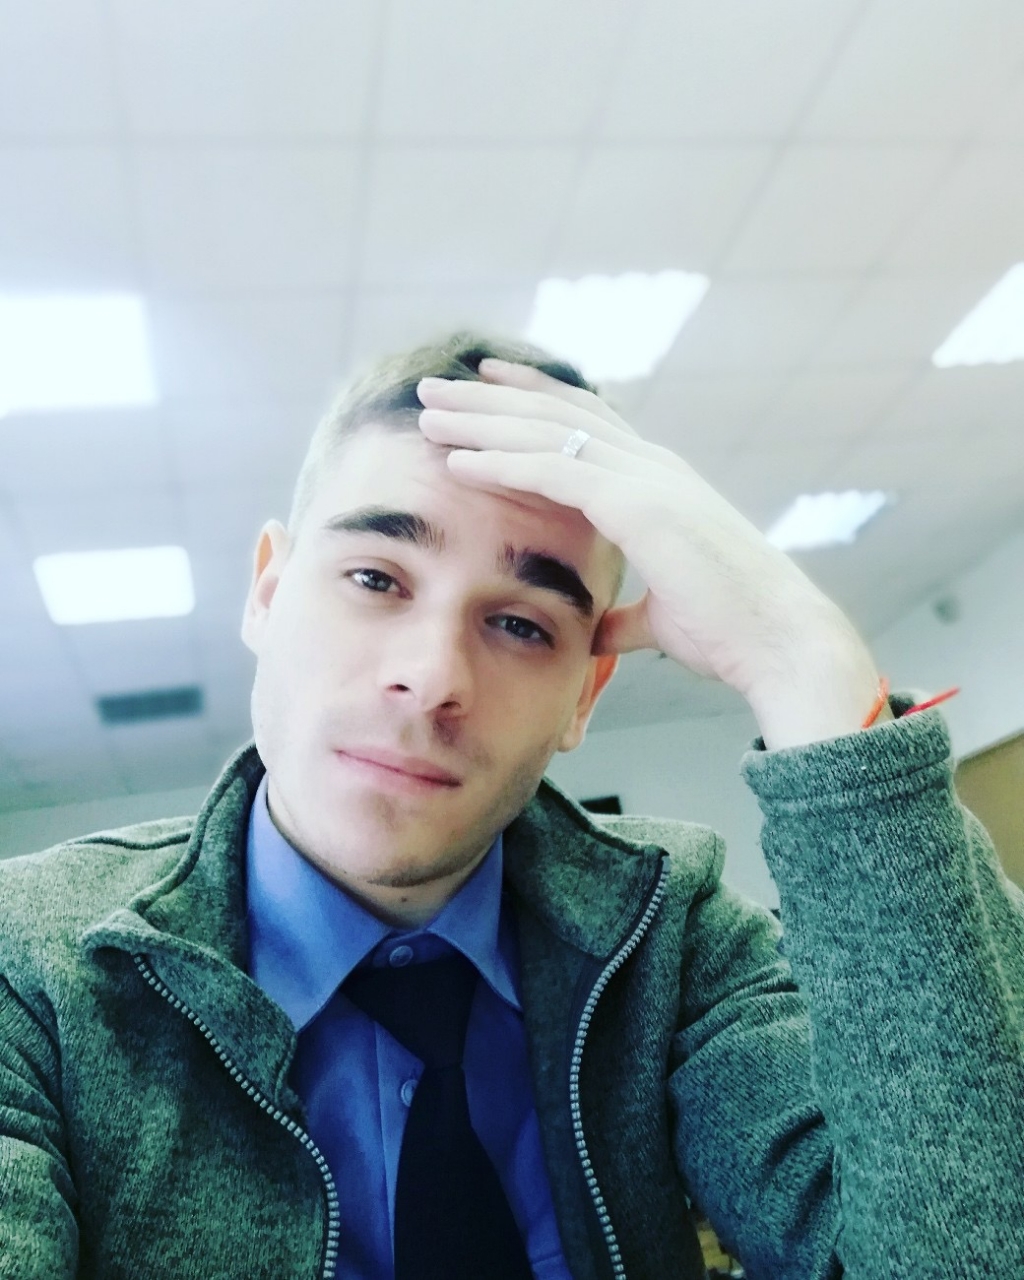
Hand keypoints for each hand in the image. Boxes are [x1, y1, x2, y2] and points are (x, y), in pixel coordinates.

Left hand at [417, 360, 888, 747]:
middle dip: (492, 398)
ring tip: (429, 409)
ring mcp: (647, 478)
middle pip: (557, 413)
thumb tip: (595, 628)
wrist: (780, 642)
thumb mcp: (662, 616)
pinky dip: (501, 461)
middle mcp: (652, 466)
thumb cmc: (731, 631)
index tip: (486, 388)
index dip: (532, 401)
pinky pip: (554, 470)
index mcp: (660, 481)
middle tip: (438, 388)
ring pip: (547, 431)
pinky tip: (457, 460)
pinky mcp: (638, 505)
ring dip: (482, 419)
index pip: (585, 423)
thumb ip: (625, 616)